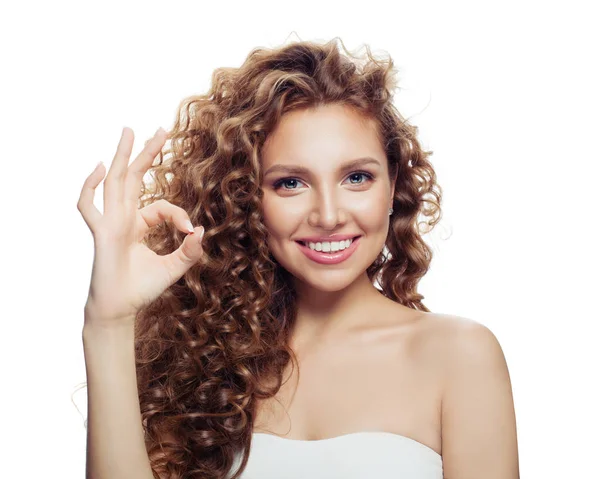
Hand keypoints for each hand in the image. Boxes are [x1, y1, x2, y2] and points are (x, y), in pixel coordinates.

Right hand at [77, 127, 204, 328]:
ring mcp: (111, 223)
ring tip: (129, 131)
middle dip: (147, 153)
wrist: (121, 309)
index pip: (163, 206)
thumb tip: (201, 230)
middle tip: (160, 129)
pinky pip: (89, 206)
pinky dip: (90, 187)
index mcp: (139, 224)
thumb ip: (189, 251)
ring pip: (116, 182)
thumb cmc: (142, 288)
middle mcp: (124, 218)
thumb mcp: (174, 267)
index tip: (190, 231)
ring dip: (123, 156)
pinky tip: (101, 167)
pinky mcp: (101, 233)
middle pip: (135, 178)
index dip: (180, 214)